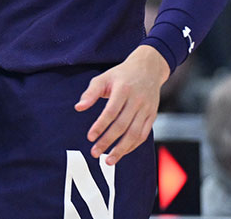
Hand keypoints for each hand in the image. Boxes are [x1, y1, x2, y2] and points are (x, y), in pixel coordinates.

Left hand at [74, 45, 170, 164]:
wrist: (148, 69)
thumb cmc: (121, 75)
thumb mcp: (103, 78)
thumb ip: (90, 93)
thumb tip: (78, 107)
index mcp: (123, 90)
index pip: (111, 111)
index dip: (100, 126)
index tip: (90, 137)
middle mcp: (137, 100)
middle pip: (122, 126)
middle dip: (108, 141)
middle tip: (94, 153)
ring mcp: (147, 109)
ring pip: (135, 134)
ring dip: (121, 149)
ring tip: (108, 160)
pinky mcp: (152, 116)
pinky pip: (143, 135)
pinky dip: (132, 146)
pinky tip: (121, 152)